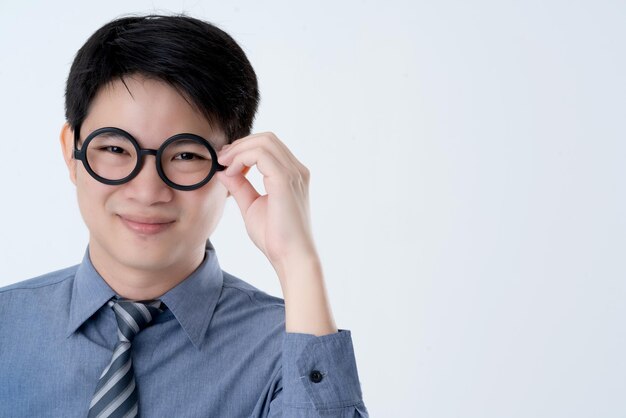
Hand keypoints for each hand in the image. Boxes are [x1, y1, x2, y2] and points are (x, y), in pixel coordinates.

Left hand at [215, 132, 317, 277]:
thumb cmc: (275, 238)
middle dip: (240, 144)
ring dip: (239, 149)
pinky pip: (260, 154)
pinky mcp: (285, 179)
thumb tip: (223, 171)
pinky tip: (231, 172)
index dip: (244, 149)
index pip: (268, 147)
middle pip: (267, 138)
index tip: (225, 161)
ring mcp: (293, 173)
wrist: (290, 257)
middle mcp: (296, 170)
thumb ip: (240, 186)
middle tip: (221, 159)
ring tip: (224, 164)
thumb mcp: (251, 206)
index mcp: (292, 176)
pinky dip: (241, 158)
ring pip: (263, 141)